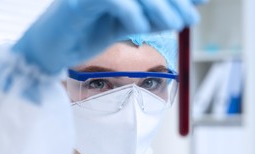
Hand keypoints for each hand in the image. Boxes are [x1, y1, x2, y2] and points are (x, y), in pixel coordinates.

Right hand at [12, 0, 206, 74]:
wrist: (54, 49)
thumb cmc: (91, 32)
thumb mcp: (132, 22)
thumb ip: (158, 14)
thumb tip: (190, 8)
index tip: (200, 3)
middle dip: (174, 0)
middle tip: (191, 20)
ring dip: (159, 7)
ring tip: (175, 25)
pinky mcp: (78, 1)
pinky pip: (111, 1)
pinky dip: (131, 13)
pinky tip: (141, 28)